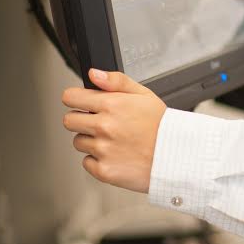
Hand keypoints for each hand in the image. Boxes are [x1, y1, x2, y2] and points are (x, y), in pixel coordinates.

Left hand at [61, 69, 166, 193]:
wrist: (175, 155)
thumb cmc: (162, 126)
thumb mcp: (144, 94)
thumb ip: (116, 81)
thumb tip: (94, 74)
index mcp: (111, 105)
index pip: (70, 97)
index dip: (76, 99)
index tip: (82, 103)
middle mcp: (103, 127)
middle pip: (69, 121)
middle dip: (81, 120)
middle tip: (100, 122)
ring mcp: (102, 150)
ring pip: (78, 142)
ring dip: (91, 140)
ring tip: (114, 140)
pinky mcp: (103, 170)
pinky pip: (87, 162)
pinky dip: (98, 160)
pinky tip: (115, 154)